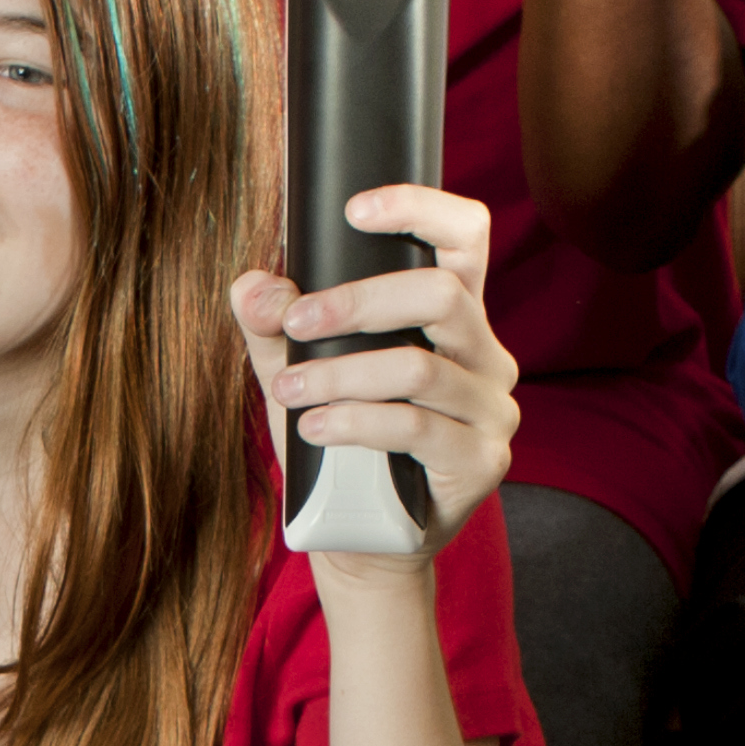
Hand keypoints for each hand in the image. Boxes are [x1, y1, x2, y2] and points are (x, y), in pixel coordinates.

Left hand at [232, 181, 517, 553]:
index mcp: (453, 318)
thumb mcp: (297, 375)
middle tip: (296, 323)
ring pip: (419, 368)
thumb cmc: (338, 443)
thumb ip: (272, 327)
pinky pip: (417, 427)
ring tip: (290, 391)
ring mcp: (491, 410)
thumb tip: (253, 286)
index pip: (464, 237)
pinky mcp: (480, 462)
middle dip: (357, 302)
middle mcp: (485, 355)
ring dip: (342, 374)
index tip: (354, 210)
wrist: (362, 537)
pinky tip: (314, 428)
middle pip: (441, 295)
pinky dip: (356, 422)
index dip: (420, 208)